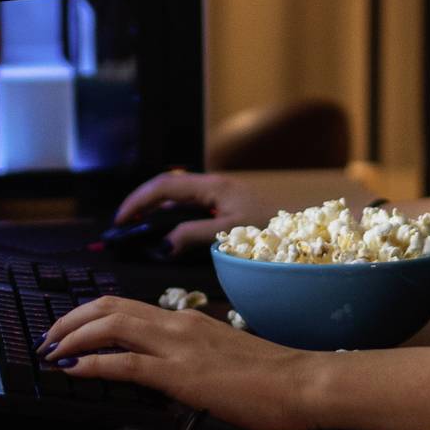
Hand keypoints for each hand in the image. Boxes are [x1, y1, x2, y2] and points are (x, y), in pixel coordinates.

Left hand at [39, 297, 319, 429]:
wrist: (303, 383)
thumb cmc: (274, 379)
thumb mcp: (224, 361)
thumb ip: (194, 360)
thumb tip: (171, 376)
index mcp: (189, 321)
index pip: (128, 307)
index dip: (91, 315)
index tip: (70, 332)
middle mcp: (179, 323)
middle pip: (109, 307)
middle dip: (70, 320)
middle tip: (49, 339)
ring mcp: (178, 345)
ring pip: (109, 325)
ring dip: (72, 337)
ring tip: (52, 352)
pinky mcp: (179, 373)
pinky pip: (125, 362)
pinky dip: (91, 363)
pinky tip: (74, 369)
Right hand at [106, 168, 313, 254]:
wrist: (309, 232)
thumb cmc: (274, 233)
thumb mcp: (230, 235)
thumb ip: (194, 236)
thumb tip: (163, 243)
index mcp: (213, 186)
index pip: (164, 186)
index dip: (138, 201)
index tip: (120, 220)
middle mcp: (214, 186)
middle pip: (167, 188)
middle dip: (141, 204)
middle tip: (121, 227)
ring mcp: (220, 195)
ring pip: (178, 198)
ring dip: (156, 212)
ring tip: (136, 231)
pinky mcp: (226, 207)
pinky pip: (190, 207)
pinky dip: (172, 218)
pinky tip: (166, 235)